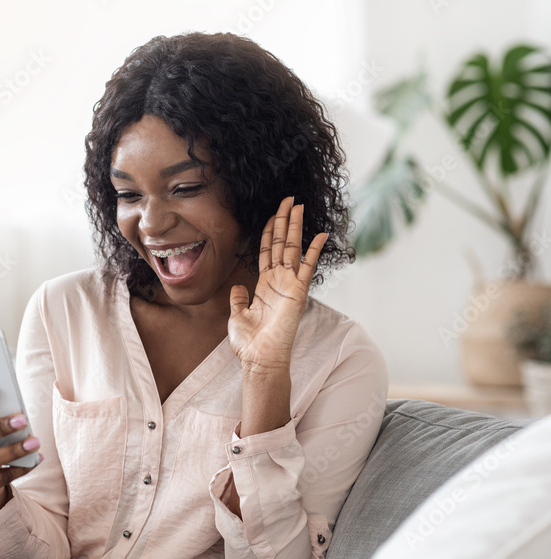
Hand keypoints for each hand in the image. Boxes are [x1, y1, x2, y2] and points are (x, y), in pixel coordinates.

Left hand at [228, 195, 327, 373]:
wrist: (259, 359)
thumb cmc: (249, 343)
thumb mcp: (237, 316)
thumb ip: (239, 299)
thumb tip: (238, 287)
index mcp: (264, 285)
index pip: (267, 251)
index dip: (269, 232)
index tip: (272, 214)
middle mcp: (278, 281)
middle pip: (281, 243)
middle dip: (283, 221)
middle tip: (287, 199)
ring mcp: (289, 285)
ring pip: (292, 248)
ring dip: (294, 226)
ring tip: (297, 205)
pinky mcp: (298, 292)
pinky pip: (307, 266)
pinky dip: (314, 249)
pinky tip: (321, 233)